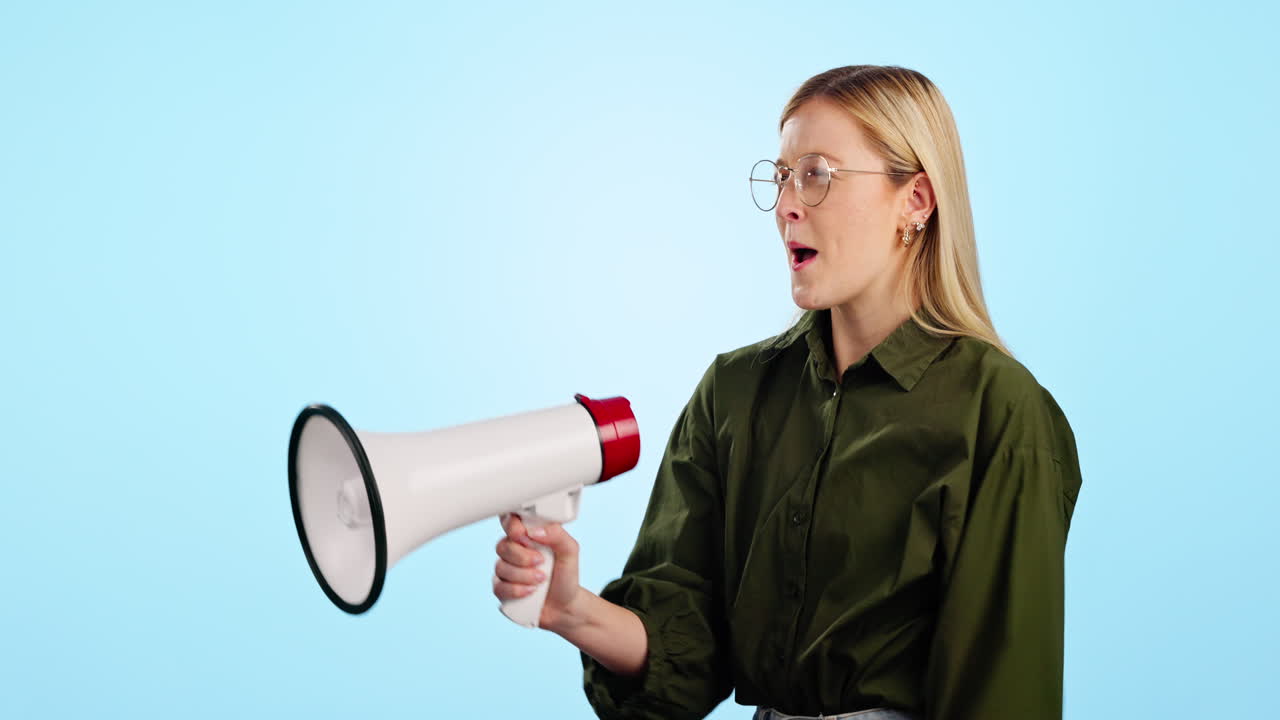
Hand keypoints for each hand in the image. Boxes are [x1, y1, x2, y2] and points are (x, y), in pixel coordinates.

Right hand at [493, 512, 583, 630]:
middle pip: (502, 545)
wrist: (564, 606)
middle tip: (541, 562)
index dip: (512, 527)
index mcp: (528, 537)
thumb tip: (534, 531)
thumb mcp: (570, 551)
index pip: (509, 522)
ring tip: (541, 580)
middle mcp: (514, 551)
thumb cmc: (566, 576)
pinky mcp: (502, 589)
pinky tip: (531, 592)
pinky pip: (499, 587)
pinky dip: (517, 590)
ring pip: (500, 567)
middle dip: (523, 556)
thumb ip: (557, 534)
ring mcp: (506, 570)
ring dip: (523, 575)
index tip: (524, 536)